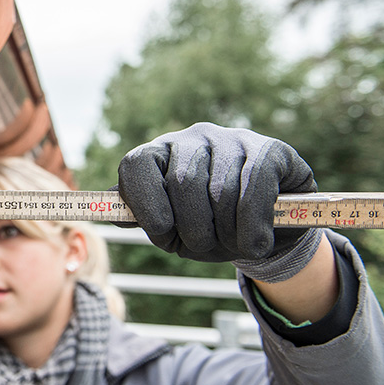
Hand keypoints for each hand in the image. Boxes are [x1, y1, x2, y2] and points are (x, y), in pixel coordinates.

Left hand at [117, 122, 322, 282]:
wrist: (270, 224)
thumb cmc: (212, 226)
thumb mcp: (175, 226)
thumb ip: (144, 218)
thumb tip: (113, 215)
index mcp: (160, 153)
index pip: (136, 165)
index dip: (144, 205)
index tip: (162, 234)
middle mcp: (193, 138)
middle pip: (182, 181)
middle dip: (192, 227)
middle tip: (202, 246)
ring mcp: (233, 140)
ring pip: (220, 190)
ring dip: (226, 232)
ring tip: (232, 244)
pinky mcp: (270, 150)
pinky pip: (255, 189)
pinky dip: (252, 226)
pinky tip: (254, 243)